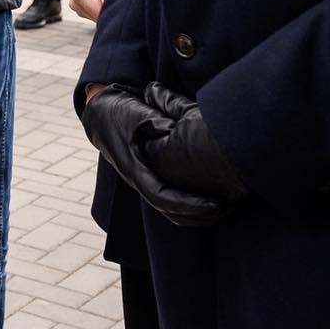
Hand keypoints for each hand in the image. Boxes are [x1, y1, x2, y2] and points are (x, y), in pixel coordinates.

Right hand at [80, 84, 229, 226]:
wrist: (101, 114)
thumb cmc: (119, 113)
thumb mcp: (137, 113)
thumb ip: (156, 122)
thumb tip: (174, 129)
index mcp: (135, 169)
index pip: (163, 197)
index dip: (190, 204)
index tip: (216, 203)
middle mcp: (139, 180)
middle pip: (170, 211)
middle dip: (200, 214)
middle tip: (228, 208)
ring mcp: (144, 180)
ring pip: (171, 210)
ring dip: (197, 214)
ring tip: (225, 208)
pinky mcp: (151, 176)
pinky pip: (172, 200)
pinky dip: (191, 206)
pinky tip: (212, 200)